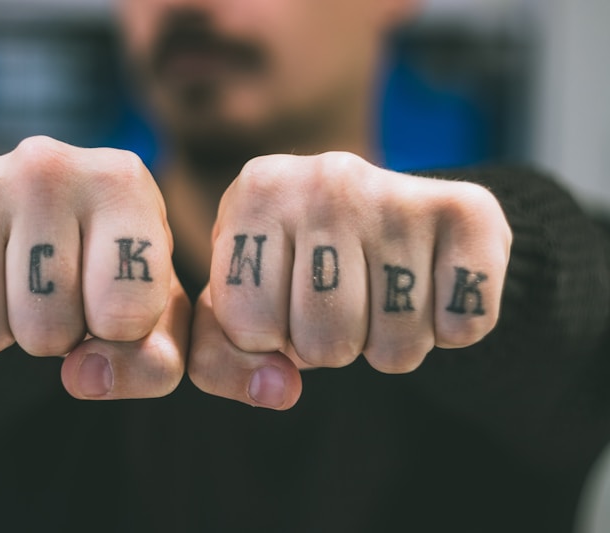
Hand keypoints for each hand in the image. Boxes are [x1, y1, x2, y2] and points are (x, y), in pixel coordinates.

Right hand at [0, 136, 188, 398]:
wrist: (43, 221)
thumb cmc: (110, 273)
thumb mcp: (156, 319)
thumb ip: (153, 363)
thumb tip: (83, 376)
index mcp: (122, 184)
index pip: (124, 314)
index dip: (119, 335)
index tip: (117, 302)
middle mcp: (49, 165)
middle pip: (45, 332)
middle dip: (53, 336)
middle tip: (58, 292)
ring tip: (13, 281)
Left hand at [188, 152, 511, 408]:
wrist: (377, 213)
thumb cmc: (292, 267)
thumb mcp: (235, 304)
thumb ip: (220, 359)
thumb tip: (280, 390)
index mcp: (257, 194)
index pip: (249, 327)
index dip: (267, 336)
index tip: (281, 297)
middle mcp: (327, 180)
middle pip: (326, 343)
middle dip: (329, 345)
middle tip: (337, 300)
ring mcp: (398, 193)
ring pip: (396, 347)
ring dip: (388, 343)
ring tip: (380, 293)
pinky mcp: (470, 210)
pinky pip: (465, 326)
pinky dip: (449, 330)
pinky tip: (429, 288)